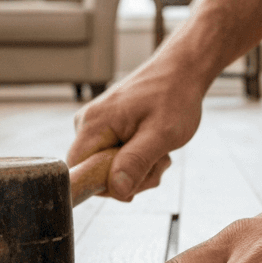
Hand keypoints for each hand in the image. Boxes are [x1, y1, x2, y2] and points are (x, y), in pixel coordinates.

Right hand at [67, 57, 206, 199]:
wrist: (182, 72)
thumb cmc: (174, 96)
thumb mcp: (161, 135)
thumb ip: (136, 163)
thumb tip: (116, 190)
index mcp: (93, 124)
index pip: (79, 173)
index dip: (105, 186)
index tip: (136, 179)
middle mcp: (87, 125)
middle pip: (96, 174)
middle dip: (130, 179)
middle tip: (158, 163)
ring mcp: (96, 128)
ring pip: (109, 170)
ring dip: (139, 170)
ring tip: (160, 152)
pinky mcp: (107, 130)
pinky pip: (116, 160)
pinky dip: (138, 161)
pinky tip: (154, 148)